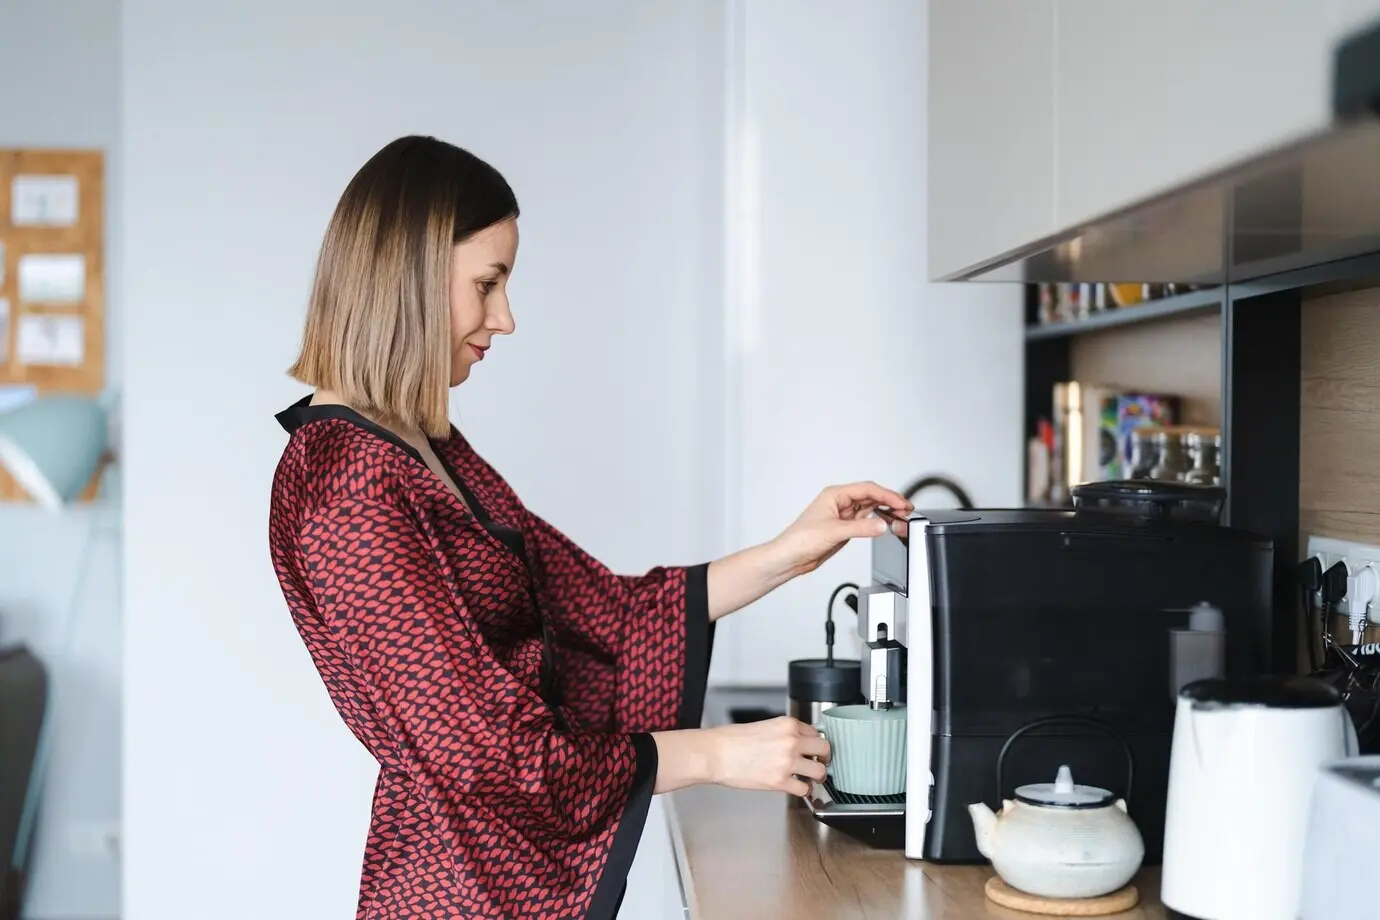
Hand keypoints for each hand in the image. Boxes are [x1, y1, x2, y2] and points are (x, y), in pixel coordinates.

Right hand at [706, 716, 830, 796]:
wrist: (716, 754)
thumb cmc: (732, 740)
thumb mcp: (764, 726)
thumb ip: (784, 733)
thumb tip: (798, 743)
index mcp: (787, 724)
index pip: (816, 732)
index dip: (814, 742)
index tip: (814, 749)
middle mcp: (792, 741)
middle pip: (825, 749)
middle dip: (823, 757)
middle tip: (819, 762)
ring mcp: (788, 762)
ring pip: (819, 771)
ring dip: (816, 776)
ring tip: (810, 777)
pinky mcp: (780, 781)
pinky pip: (804, 789)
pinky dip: (803, 790)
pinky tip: (796, 787)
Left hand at [768, 481, 913, 577]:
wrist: (790, 557)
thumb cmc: (800, 539)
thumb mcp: (834, 532)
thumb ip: (860, 528)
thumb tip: (881, 525)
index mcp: (834, 494)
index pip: (867, 490)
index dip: (887, 495)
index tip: (901, 503)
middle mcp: (839, 502)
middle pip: (871, 496)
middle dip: (889, 501)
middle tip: (906, 509)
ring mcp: (842, 515)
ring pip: (870, 508)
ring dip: (885, 511)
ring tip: (901, 515)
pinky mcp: (844, 528)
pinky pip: (866, 521)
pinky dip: (878, 522)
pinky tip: (886, 523)